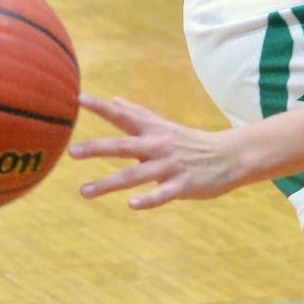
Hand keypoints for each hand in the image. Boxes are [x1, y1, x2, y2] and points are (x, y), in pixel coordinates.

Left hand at [71, 93, 243, 206]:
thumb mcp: (164, 125)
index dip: (101, 107)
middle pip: (123, 147)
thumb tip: (115, 99)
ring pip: (135, 175)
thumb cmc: (191, 142)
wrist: (230, 156)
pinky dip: (148, 199)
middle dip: (97, 148)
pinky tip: (132, 205)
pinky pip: (163, 194)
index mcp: (153, 131)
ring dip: (109, 183)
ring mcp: (170, 166)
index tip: (78, 99)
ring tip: (84, 191)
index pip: (123, 116)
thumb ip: (138, 114)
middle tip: (72, 151)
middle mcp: (158, 146)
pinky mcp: (183, 185)